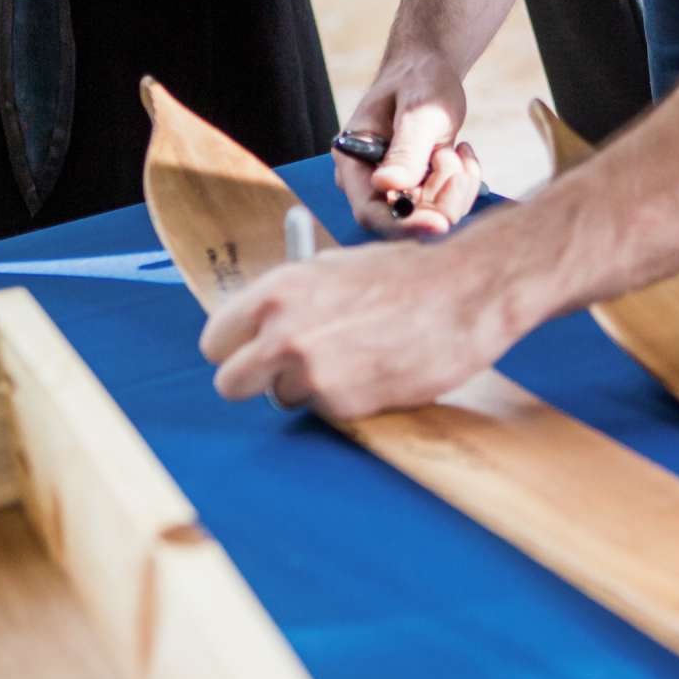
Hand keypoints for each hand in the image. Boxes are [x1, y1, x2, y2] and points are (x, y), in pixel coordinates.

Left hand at [199, 234, 516, 416]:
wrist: (464, 294)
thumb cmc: (404, 277)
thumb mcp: (334, 269)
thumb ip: (291, 299)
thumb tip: (260, 325)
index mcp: (277, 291)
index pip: (214, 340)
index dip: (233, 348)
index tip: (248, 351)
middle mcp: (283, 333)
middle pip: (229, 383)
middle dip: (254, 381)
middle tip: (284, 372)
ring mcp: (312, 373)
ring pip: (282, 400)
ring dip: (308, 389)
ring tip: (352, 360)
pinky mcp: (343, 404)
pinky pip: (326, 410)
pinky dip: (346, 398)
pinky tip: (376, 370)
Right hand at [335, 53, 483, 237]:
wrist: (427, 72)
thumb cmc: (417, 81)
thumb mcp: (418, 110)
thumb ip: (406, 149)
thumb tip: (388, 185)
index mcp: (353, 162)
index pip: (369, 211)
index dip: (403, 224)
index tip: (440, 223)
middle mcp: (369, 182)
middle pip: (406, 218)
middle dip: (441, 194)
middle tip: (454, 154)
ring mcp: (395, 189)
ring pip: (433, 214)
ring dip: (456, 184)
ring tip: (456, 147)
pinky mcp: (417, 190)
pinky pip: (446, 205)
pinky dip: (463, 182)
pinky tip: (461, 152)